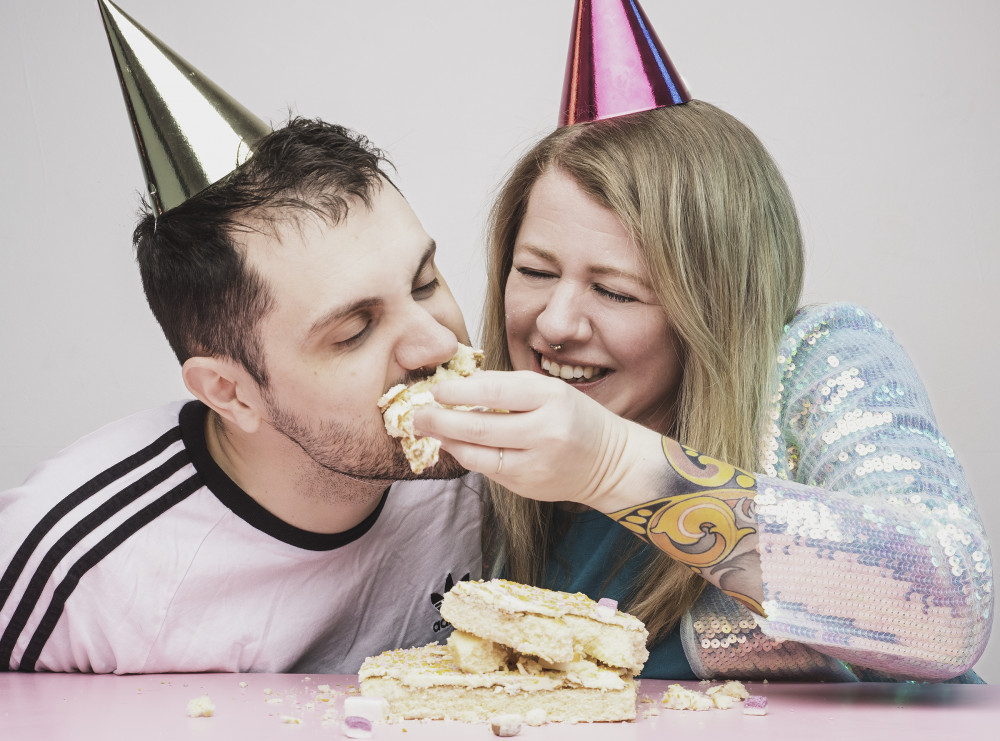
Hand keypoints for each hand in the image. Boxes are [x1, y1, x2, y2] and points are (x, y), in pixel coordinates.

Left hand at [414, 370, 661, 511]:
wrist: (610, 462)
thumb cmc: (574, 417)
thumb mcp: (550, 391)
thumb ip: (509, 387)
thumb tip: (459, 387)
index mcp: (551, 397)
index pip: (494, 390)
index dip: (458, 390)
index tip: (436, 389)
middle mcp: (545, 430)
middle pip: (479, 424)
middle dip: (440, 418)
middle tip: (418, 413)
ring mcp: (536, 461)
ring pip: (477, 452)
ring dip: (445, 439)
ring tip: (427, 428)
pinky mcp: (527, 485)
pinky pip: (486, 469)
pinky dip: (464, 455)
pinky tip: (452, 445)